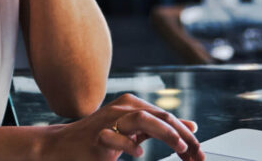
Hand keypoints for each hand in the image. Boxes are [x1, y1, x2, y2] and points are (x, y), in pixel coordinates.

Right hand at [41, 93, 203, 160]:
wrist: (62, 146)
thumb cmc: (98, 140)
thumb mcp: (133, 132)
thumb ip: (159, 129)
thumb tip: (191, 128)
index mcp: (133, 107)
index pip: (167, 116)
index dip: (186, 134)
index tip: (199, 154)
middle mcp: (123, 109)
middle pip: (160, 115)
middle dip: (182, 135)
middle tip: (196, 153)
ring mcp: (108, 120)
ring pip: (142, 118)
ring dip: (164, 132)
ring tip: (179, 147)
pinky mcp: (96, 136)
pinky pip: (115, 137)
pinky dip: (129, 145)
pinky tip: (139, 154)